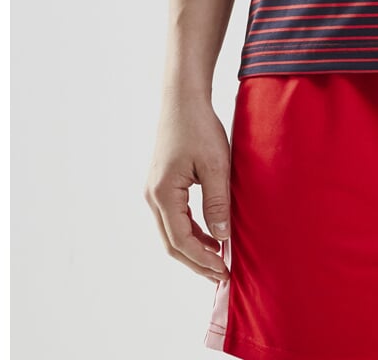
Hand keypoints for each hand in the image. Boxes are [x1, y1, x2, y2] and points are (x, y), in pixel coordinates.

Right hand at [144, 94, 232, 283]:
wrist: (183, 100)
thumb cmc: (200, 127)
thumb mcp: (216, 164)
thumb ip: (217, 202)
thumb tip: (221, 237)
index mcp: (163, 194)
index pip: (181, 240)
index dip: (203, 260)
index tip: (224, 271)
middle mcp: (152, 197)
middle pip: (172, 243)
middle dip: (197, 262)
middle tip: (222, 277)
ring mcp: (154, 191)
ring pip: (172, 232)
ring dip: (194, 248)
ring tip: (220, 260)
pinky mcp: (162, 185)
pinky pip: (174, 218)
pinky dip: (191, 231)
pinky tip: (211, 236)